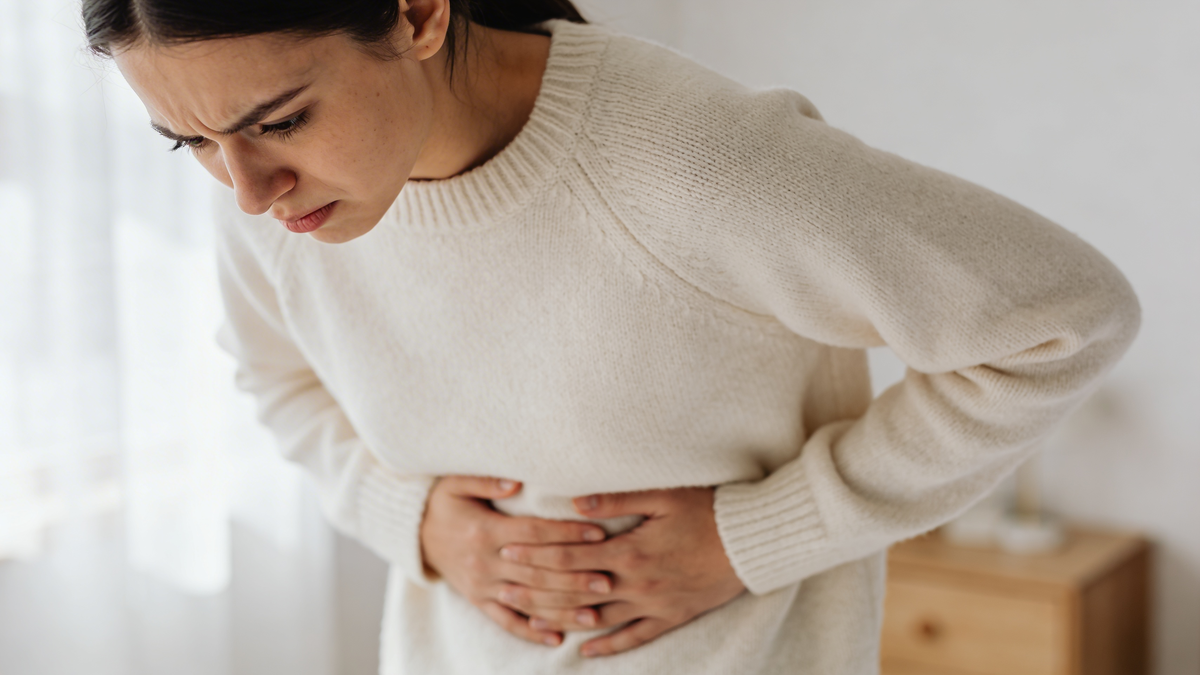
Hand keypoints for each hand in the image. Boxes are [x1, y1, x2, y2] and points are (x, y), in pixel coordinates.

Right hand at [419, 476, 612, 646]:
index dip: (566, 534)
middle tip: (609, 579)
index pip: (533, 534)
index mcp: (485, 532)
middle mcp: (485, 563)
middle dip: (574, 577)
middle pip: (537, 573)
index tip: (598, 533)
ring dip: (562, 609)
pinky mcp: (478, 601)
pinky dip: (531, 632)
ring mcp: (482, 587)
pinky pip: (506, 622)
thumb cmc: (443, 503)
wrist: (413, 534)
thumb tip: (517, 480)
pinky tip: (557, 639)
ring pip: (527, 602)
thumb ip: (486, 480)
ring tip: (596, 613)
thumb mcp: (456, 483)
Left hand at [497, 487, 746, 657]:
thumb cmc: (709, 509)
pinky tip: (586, 650)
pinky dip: (609, 646)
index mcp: (629, 551)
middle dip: (536, 589)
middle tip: (504, 587)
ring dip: (562, 620)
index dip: (536, 556)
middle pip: (575, 591)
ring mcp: (654, 605)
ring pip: (598, 619)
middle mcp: (636, 583)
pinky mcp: (672, 617)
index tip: (509, 552)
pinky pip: (635, 637)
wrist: (753, 542)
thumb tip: (575, 502)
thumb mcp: (663, 495)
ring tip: (530, 619)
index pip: (570, 557)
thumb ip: (617, 498)